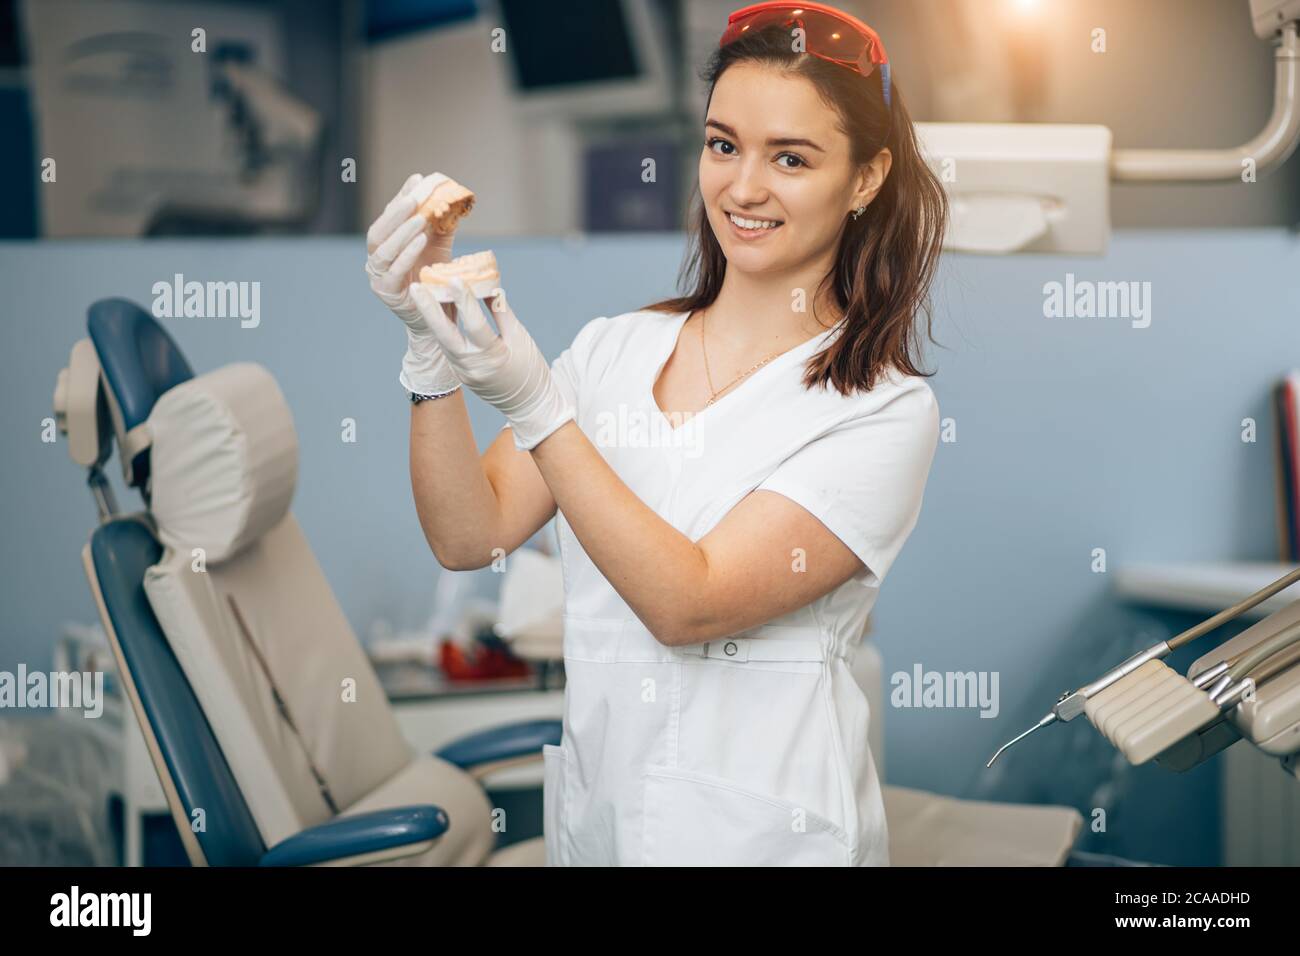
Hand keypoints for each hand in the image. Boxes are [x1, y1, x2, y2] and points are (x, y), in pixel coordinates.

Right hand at [365, 172, 460, 395]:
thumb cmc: (436, 281)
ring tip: (420, 217)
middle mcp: (376, 260)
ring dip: (401, 231)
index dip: (400, 198)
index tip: (417, 181)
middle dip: (396, 212)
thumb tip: (449, 193)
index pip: (388, 217)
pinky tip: (421, 240)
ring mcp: (378, 277)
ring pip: (383, 250)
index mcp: (385, 246)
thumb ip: (439, 223)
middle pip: (379, 231)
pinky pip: (393, 271)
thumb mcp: (439, 247)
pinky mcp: (386, 293)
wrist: (439, 318)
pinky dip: (406, 254)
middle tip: (414, 197)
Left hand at [408, 278, 573, 450]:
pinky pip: (448, 346)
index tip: (454, 277)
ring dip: (432, 316)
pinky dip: (443, 327)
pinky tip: (437, 310)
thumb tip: (487, 287)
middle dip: (429, 309)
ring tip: (422, 292)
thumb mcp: (521, 339)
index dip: (465, 300)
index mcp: (492, 357)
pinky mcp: (460, 373)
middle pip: (445, 334)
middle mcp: (471, 367)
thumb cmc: (531, 371)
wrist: (528, 406)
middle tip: (415, 287)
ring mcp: (462, 372)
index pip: (474, 324)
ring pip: (443, 339)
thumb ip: (501, 312)